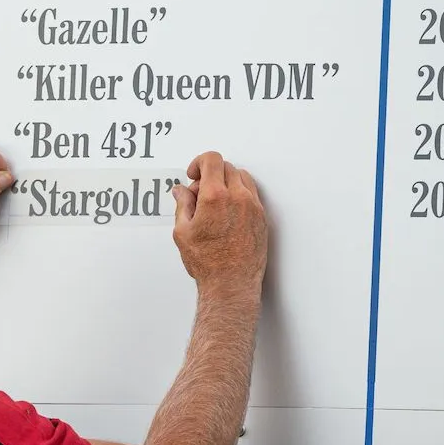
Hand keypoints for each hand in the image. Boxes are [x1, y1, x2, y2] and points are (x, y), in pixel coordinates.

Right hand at [171, 152, 267, 303]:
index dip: (199, 163)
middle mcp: (238, 198)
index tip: (194, 174)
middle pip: (226, 167)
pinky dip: (239, 194)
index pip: (212, 160)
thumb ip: (182, 205)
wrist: (231, 284)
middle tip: (200, 194)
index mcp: (215, 197)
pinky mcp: (262, 218)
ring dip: (227, 182)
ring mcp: (253, 207)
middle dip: (210, 175)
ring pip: (242, 177)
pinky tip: (228, 211)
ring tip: (215, 202)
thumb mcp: (183, 232)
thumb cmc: (208, 263)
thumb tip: (181, 191)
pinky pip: (252, 194)